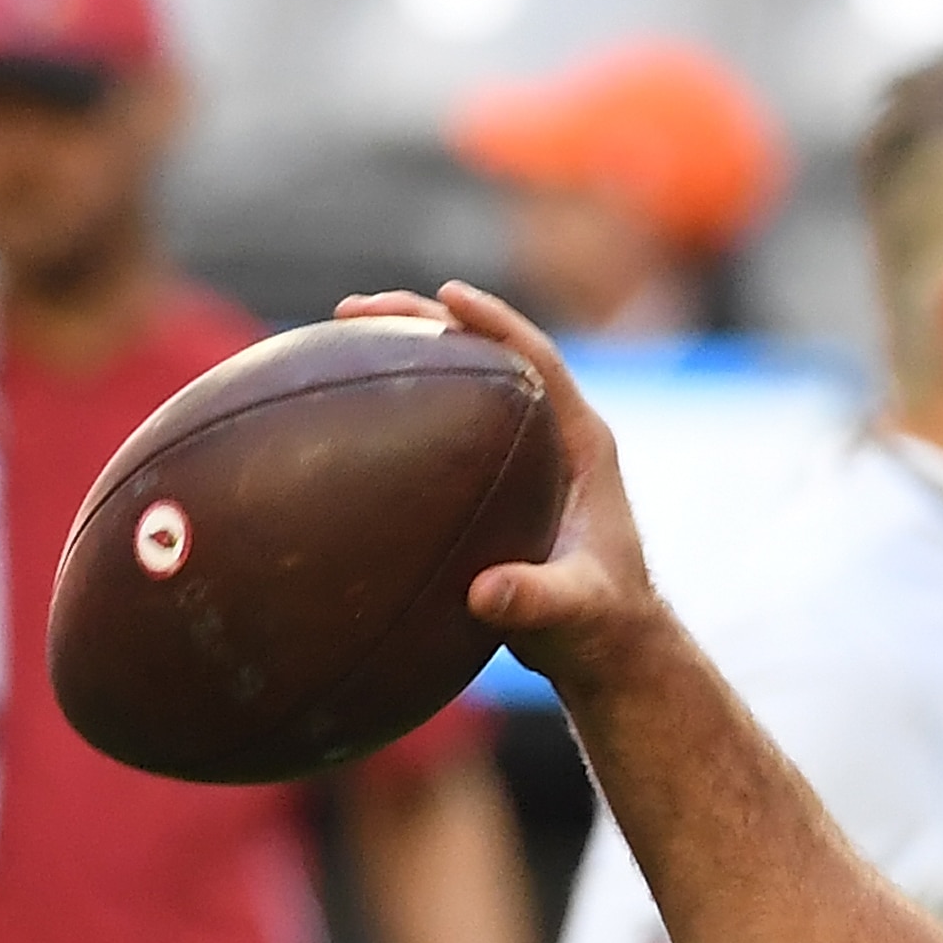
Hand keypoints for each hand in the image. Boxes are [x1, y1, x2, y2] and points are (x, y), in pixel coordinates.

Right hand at [331, 280, 662, 696]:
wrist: (608, 648)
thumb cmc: (601, 627)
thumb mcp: (574, 614)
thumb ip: (537, 600)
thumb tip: (485, 594)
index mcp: (583, 444)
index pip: (538, 360)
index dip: (496, 321)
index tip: (448, 294)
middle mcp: (554, 436)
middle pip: (487, 354)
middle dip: (424, 321)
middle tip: (354, 308)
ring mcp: (523, 455)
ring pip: (461, 384)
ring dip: (404, 355)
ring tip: (334, 337)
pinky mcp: (495, 481)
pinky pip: (440, 429)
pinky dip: (396, 413)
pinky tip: (338, 418)